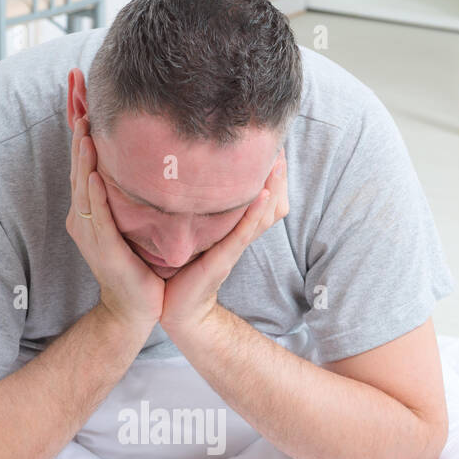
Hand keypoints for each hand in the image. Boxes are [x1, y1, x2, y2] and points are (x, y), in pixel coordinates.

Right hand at [66, 115, 164, 333]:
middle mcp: (83, 218)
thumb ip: (131, 194)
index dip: (81, 131)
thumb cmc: (138, 263)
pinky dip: (94, 195)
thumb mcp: (131, 222)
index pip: (83, 163)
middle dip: (77, 133)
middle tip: (79, 100)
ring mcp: (90, 234)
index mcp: (88, 210)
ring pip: (83, 188)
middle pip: (77, 168)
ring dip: (82, 159)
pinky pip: (97, 217)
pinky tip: (94, 175)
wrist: (137, 306)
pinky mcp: (104, 249)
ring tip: (84, 131)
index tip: (83, 98)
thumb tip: (146, 161)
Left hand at [160, 148, 288, 339]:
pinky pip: (243, 233)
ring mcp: (233, 249)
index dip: (269, 178)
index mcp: (232, 232)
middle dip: (276, 178)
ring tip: (278, 163)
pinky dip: (254, 213)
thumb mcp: (192, 237)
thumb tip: (186, 187)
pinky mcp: (223, 259)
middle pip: (268, 206)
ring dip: (272, 189)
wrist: (178, 311)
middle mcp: (238, 239)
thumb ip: (196, 216)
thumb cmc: (180, 274)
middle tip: (280, 148)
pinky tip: (262, 193)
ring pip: (261, 216)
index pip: (259, 202)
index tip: (271, 149)